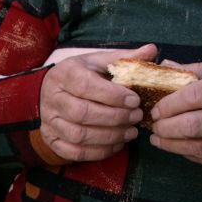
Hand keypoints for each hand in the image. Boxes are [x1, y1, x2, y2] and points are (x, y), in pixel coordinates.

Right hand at [39, 44, 154, 161]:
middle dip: (114, 118)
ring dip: (109, 136)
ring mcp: (49, 122)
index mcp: (64, 74)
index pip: (86, 86)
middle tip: (136, 117)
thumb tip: (151, 50)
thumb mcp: (98, 62)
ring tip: (131, 132)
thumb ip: (123, 58)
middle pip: (82, 113)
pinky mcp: (51, 139)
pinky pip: (73, 152)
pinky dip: (98, 152)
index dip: (112, 96)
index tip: (135, 100)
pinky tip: (116, 144)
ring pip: (78, 135)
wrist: (50, 92)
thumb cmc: (80, 75)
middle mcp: (53, 98)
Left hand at [150, 60, 201, 172]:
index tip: (156, 108)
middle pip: (195, 126)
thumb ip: (199, 71)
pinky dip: (189, 154)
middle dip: (167, 127)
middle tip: (154, 125)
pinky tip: (179, 146)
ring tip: (159, 138)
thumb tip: (164, 68)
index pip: (198, 96)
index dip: (171, 104)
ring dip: (172, 145)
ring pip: (199, 148)